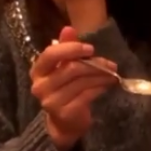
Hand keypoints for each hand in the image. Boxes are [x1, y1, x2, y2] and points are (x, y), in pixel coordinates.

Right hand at [29, 26, 116, 147]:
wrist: (63, 122)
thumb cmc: (64, 89)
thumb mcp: (63, 66)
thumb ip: (65, 47)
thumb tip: (68, 28)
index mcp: (38, 71)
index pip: (51, 54)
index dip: (71, 49)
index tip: (90, 48)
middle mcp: (40, 86)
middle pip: (71, 69)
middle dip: (94, 64)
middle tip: (111, 64)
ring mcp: (51, 101)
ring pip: (82, 82)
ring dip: (101, 76)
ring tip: (112, 74)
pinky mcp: (65, 113)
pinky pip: (87, 95)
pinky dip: (100, 88)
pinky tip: (107, 84)